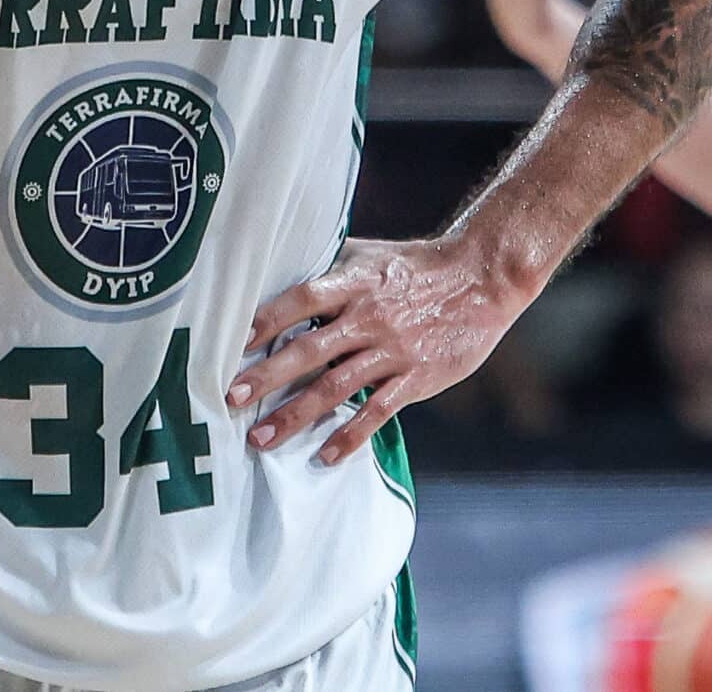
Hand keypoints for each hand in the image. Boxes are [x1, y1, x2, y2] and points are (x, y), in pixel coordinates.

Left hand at [228, 237, 525, 465]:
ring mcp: (392, 350)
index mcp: (353, 282)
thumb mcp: (370, 255)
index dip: (264, 321)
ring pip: (335, 387)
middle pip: (309, 349)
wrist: (481, 278)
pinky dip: (350, 436)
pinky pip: (378, 412)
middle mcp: (368, 317)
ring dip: (295, 415)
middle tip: (230, 398)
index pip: (299, 300)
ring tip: (260, 438)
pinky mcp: (416, 377)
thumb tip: (281, 273)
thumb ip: (329, 268)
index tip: (231, 344)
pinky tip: (325, 457)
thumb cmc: (418, 265)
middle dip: (267, 377)